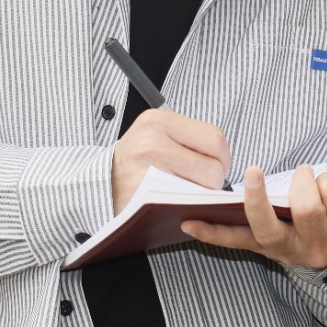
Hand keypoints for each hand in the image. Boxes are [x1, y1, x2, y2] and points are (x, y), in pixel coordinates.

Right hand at [111, 108, 231, 211]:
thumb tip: (226, 161)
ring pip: (203, 186)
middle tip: (199, 185)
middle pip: (213, 166)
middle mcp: (150, 138)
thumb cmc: (138, 162)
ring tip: (187, 193)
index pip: (215, 139)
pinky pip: (183, 203)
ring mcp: (145, 166)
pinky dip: (187, 207)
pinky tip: (178, 204)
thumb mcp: (159, 137)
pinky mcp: (140, 193)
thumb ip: (190, 141)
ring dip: (202, 195)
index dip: (222, 158)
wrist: (99, 184)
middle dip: (214, 181)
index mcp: (159, 120)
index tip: (214, 168)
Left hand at [180, 163, 326, 268]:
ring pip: (269, 228)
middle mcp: (319, 249)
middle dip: (304, 182)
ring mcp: (288, 252)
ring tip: (253, 174)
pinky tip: (190, 223)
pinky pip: (235, 244)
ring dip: (256, 200)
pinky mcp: (263, 252)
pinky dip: (212, 234)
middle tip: (304, 174)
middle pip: (307, 208)